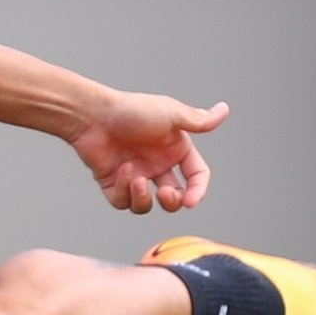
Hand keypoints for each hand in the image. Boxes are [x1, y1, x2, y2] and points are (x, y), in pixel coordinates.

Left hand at [67, 92, 226, 214]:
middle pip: (173, 197)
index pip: (196, 176)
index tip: (191, 200)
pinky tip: (120, 171)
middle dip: (172, 201)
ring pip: (148, 204)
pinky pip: (123, 202)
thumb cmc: (130, 110)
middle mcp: (156, 163)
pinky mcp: (113, 183)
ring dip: (144, 198)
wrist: (91, 115)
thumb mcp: (170, 114)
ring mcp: (135, 174)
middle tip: (165, 193)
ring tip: (135, 179)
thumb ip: (198, 120)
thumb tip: (224, 110)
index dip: (198, 191)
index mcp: (174, 149)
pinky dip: (124, 192)